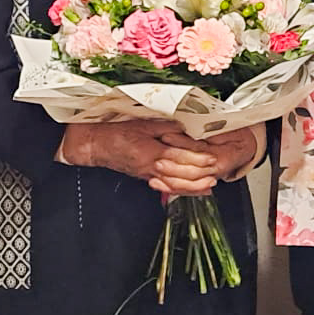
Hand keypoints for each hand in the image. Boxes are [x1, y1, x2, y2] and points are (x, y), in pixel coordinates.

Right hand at [61, 120, 216, 191]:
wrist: (95, 144)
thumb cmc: (116, 132)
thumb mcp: (142, 124)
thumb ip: (165, 128)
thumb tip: (185, 129)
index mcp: (152, 152)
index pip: (182, 157)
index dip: (199, 157)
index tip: (214, 155)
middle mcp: (152, 167)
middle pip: (182, 174)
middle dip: (201, 173)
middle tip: (217, 170)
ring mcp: (149, 175)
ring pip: (176, 185)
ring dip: (195, 186)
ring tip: (211, 184)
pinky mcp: (146, 178)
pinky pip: (167, 188)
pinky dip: (182, 191)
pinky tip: (194, 190)